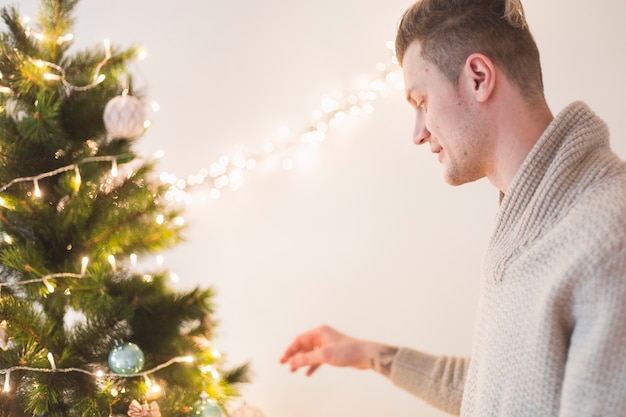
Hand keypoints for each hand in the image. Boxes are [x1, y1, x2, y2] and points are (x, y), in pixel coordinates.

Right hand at [279, 325, 397, 376]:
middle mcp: (322, 336)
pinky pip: (318, 358)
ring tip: (293, 370)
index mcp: (319, 332)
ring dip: (301, 361)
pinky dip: (312, 365)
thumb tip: (292, 363)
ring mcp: (327, 344)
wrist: (365, 355)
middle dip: (294, 356)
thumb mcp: (324, 356)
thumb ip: (306, 359)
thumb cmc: (347, 351)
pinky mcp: (332, 352)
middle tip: (284, 364)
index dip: (290, 350)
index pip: (299, 340)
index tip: (282, 360)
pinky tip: (307, 373)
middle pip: (303, 346)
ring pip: (310, 352)